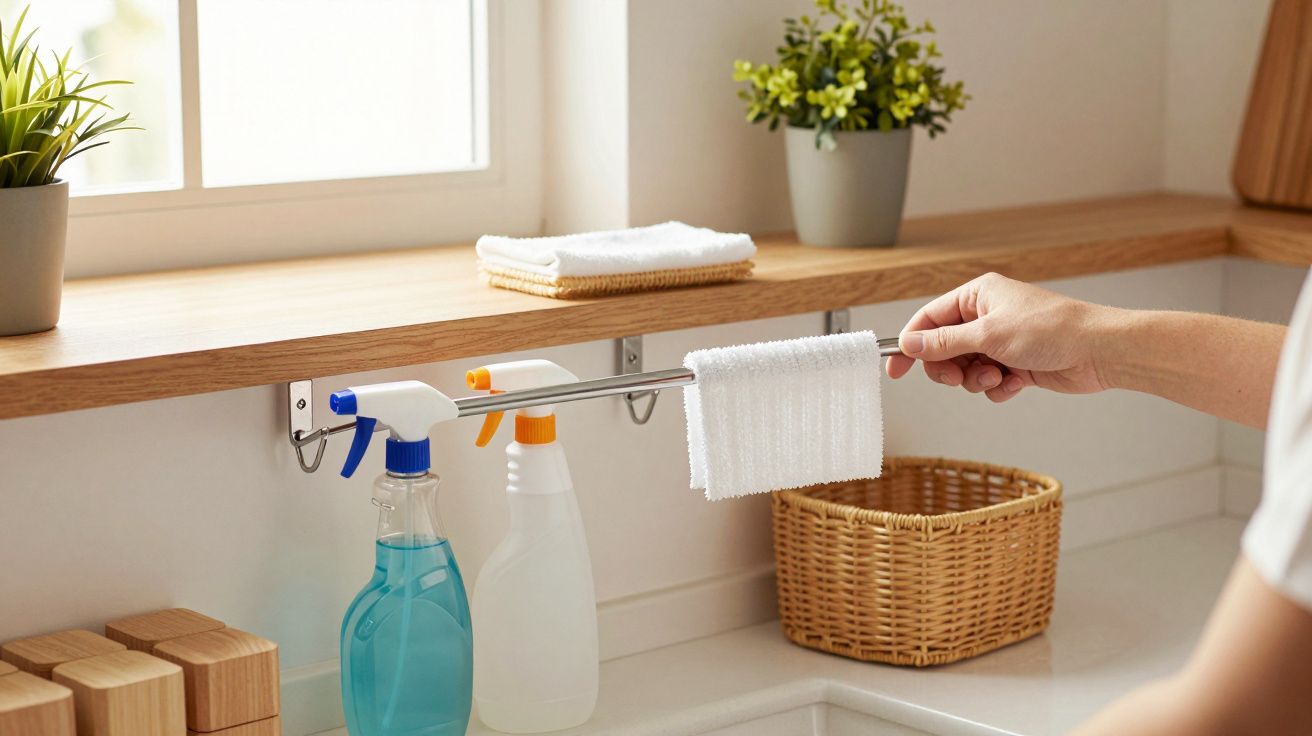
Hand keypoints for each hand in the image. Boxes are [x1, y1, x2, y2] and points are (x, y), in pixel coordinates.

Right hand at [885, 272, 1113, 401]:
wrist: (1099, 352)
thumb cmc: (1052, 330)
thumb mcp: (989, 335)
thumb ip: (944, 342)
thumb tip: (909, 345)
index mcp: (978, 296)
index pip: (929, 319)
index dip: (911, 344)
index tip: (896, 368)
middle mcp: (987, 316)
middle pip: (944, 348)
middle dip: (949, 367)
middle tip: (958, 378)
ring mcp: (1001, 341)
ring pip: (966, 368)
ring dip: (976, 380)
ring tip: (998, 378)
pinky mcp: (1016, 364)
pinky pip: (988, 382)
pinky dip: (997, 387)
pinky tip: (1016, 383)